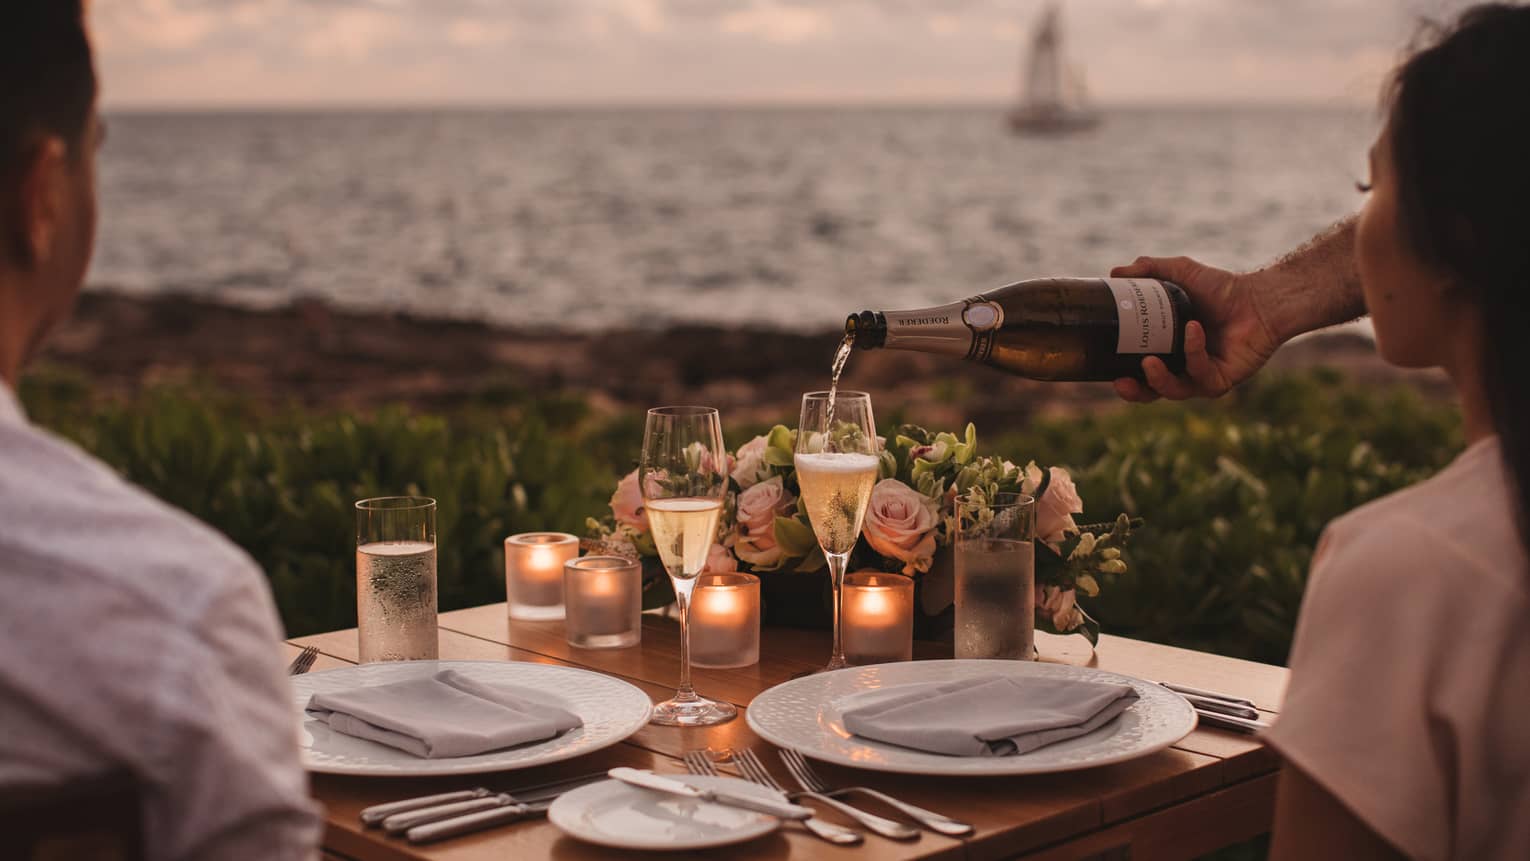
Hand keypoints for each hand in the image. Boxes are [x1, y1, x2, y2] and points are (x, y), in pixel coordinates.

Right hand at [1109, 256, 1281, 401]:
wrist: (1261, 298)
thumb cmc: (1223, 289)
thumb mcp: (1180, 273)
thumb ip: (1149, 269)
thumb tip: (1114, 271)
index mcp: (1169, 351)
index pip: (1139, 371)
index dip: (1122, 376)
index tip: (1106, 371)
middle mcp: (1183, 368)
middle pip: (1153, 391)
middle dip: (1135, 392)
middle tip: (1120, 381)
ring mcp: (1202, 377)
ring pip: (1174, 390)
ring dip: (1159, 379)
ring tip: (1149, 360)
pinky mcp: (1222, 381)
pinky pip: (1201, 374)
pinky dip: (1194, 352)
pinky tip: (1193, 330)